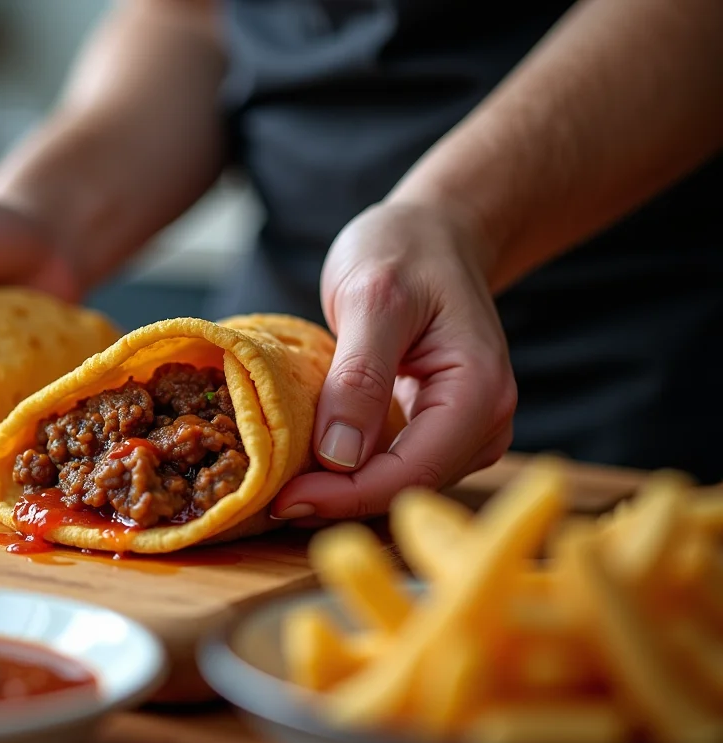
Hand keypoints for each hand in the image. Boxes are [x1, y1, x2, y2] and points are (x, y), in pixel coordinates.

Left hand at [271, 201, 517, 522]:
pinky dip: (348, 475)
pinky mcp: (434, 431)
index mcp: (478, 393)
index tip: (284, 499)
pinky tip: (304, 470)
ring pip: (396, 486)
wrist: (432, 234)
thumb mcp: (373, 298)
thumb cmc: (405, 251)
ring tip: (278, 488)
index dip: (346, 496)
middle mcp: (482, 424)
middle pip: (405, 488)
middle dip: (338, 501)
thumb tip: (339, 456)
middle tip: (267, 499)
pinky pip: (390, 468)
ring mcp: (461, 432)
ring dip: (339, 494)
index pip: (412, 471)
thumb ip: (359, 375)